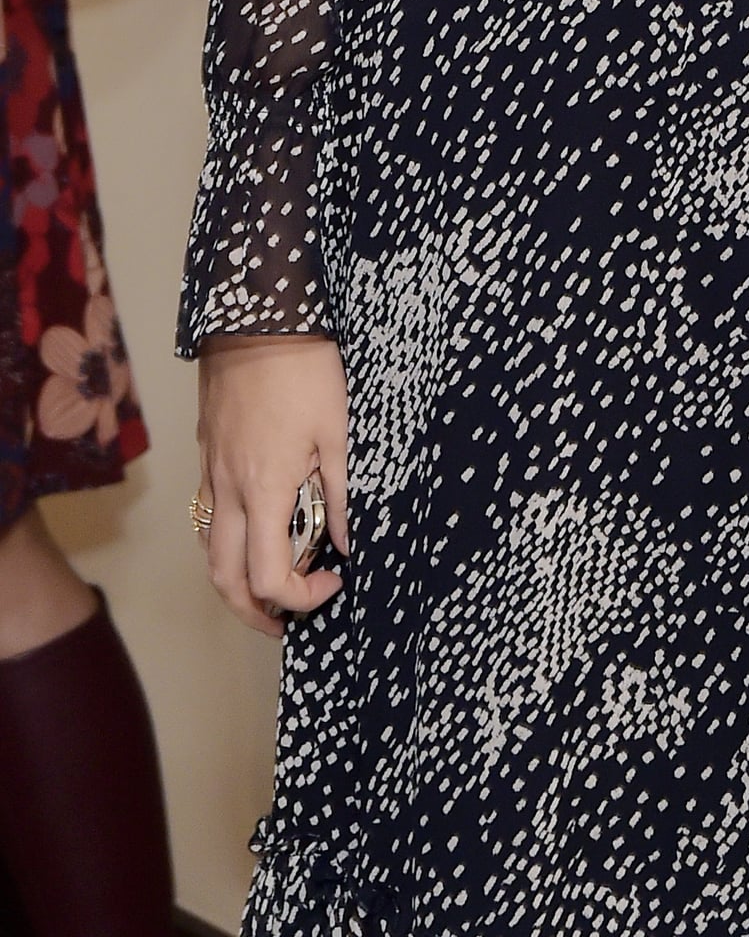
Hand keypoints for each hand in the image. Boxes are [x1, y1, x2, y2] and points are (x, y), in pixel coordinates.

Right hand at [196, 333, 349, 636]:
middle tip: (289, 620)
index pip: (266, 578)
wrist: (258, 316)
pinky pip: (209, 517)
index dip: (299, 597)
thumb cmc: (306, 368)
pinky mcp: (208, 454)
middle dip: (253, 613)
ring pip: (210, 550)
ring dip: (236, 581)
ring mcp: (212, 473)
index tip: (334, 580)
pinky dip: (229, 542)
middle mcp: (229, 490)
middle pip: (223, 580)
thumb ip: (346, 494)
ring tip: (275, 584)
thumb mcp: (341, 430)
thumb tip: (352, 544)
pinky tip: (260, 531)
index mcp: (264, 490)